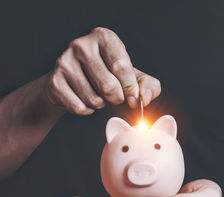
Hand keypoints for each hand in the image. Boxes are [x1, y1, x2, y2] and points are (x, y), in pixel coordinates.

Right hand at [44, 27, 160, 114]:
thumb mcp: (133, 76)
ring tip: (98, 94)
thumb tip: (146, 98)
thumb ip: (149, 86)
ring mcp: (64, 62)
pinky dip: (87, 110)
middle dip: (117, 98)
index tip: (132, 97)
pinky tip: (85, 99)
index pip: (121, 67)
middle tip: (115, 96)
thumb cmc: (109, 75)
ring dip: (101, 104)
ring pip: (94, 99)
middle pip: (108, 86)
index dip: (130, 88)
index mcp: (104, 37)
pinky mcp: (54, 82)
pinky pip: (79, 107)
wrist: (73, 79)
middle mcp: (81, 45)